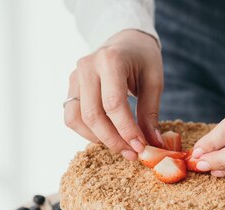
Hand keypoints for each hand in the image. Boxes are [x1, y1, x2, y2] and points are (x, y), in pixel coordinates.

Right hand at [64, 29, 162, 160]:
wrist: (125, 41)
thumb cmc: (142, 59)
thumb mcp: (154, 80)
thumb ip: (150, 112)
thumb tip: (152, 144)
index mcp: (110, 60)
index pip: (113, 104)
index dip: (126, 130)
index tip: (140, 147)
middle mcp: (87, 67)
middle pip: (92, 115)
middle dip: (113, 140)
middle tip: (132, 153)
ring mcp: (74, 77)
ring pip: (77, 119)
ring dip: (98, 139)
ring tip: (121, 146)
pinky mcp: (70, 88)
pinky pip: (71, 117)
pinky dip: (87, 133)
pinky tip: (106, 136)